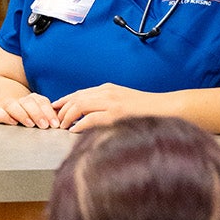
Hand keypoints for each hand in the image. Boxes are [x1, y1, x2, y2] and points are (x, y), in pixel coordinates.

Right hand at [0, 92, 60, 128]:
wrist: (7, 115)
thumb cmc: (30, 121)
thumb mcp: (41, 118)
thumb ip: (50, 119)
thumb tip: (66, 122)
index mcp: (33, 100)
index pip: (42, 102)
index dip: (49, 112)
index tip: (55, 124)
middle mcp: (20, 101)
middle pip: (28, 102)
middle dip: (37, 113)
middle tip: (44, 126)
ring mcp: (7, 106)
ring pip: (13, 105)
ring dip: (23, 114)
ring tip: (30, 124)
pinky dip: (5, 116)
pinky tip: (12, 122)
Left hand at [52, 84, 171, 130]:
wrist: (166, 108)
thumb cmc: (146, 110)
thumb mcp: (123, 102)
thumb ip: (107, 105)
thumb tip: (91, 116)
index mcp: (108, 89)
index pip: (80, 93)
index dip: (64, 100)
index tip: (54, 108)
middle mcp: (107, 92)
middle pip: (76, 98)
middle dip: (62, 109)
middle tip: (54, 121)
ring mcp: (111, 102)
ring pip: (80, 105)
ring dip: (67, 116)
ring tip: (61, 126)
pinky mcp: (116, 113)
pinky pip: (92, 117)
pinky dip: (80, 124)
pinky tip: (73, 130)